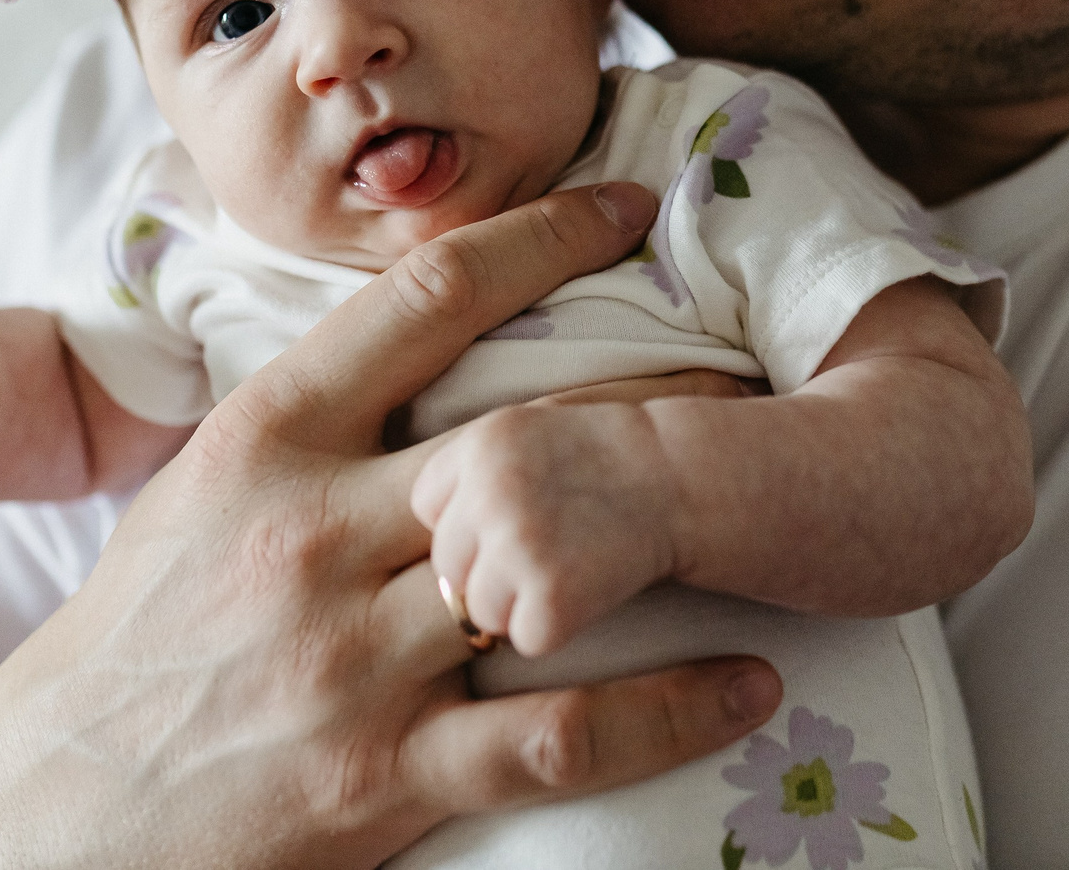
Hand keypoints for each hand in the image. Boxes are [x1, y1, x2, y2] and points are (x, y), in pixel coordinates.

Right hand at [0, 181, 781, 869]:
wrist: (34, 824)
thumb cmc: (131, 647)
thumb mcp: (196, 496)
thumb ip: (312, 424)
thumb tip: (430, 336)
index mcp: (263, 437)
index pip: (427, 298)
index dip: (547, 235)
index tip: (633, 206)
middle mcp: (311, 531)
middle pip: (526, 424)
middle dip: (656, 386)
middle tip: (753, 360)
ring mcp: (350, 659)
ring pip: (556, 562)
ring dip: (680, 526)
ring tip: (779, 492)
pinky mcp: (382, 781)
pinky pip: (562, 734)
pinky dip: (673, 704)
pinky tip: (751, 680)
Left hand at [413, 400, 682, 657]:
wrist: (684, 479)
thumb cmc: (600, 456)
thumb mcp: (522, 429)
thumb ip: (458, 464)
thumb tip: (384, 518)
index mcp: (478, 443)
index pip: (425, 507)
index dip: (464, 521)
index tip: (508, 514)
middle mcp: (491, 488)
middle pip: (446, 564)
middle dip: (483, 569)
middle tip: (544, 547)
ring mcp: (521, 543)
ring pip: (478, 609)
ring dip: (515, 604)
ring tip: (567, 565)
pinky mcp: (552, 597)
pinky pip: (525, 638)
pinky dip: (554, 629)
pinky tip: (588, 591)